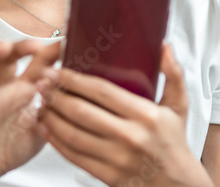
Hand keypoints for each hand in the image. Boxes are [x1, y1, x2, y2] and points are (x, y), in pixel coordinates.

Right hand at [0, 39, 60, 185]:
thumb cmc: (14, 145)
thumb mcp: (42, 127)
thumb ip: (54, 109)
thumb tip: (72, 90)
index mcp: (22, 88)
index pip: (36, 64)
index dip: (50, 53)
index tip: (66, 42)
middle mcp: (2, 88)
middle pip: (8, 58)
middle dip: (21, 47)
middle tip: (37, 44)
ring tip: (5, 47)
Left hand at [37, 45, 212, 186]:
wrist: (177, 185)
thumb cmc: (174, 143)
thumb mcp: (179, 107)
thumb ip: (174, 75)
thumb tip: (165, 47)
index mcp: (146, 115)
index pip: (102, 92)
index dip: (75, 80)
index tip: (59, 71)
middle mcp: (130, 136)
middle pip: (82, 112)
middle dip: (56, 96)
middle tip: (42, 83)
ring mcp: (117, 158)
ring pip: (73, 135)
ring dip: (51, 117)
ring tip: (40, 103)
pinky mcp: (107, 176)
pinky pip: (74, 156)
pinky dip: (55, 141)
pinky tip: (45, 128)